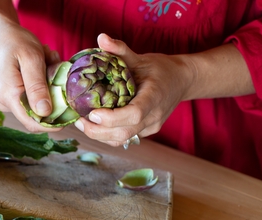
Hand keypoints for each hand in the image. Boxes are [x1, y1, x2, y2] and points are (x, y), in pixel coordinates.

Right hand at [0, 20, 62, 132]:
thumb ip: (37, 86)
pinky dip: (43, 82)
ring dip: (49, 85)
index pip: (33, 123)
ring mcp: (7, 100)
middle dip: (54, 97)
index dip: (54, 124)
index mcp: (9, 96)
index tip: (72, 113)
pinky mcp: (11, 95)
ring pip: (37, 103)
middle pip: (38, 115)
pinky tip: (42, 64)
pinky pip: (32, 96)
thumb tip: (45, 113)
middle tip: (56, 68)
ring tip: (47, 60)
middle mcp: (6, 103)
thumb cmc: (15, 41)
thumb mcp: (31, 59)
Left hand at [74, 33, 193, 145]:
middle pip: (124, 133)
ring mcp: (151, 127)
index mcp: (154, 97)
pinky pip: (125, 138)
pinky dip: (107, 135)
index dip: (111, 118)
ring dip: (99, 135)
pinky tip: (95, 125)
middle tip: (79, 120)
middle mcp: (154, 116)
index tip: (92, 113)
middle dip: (97, 131)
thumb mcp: (141, 57)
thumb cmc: (160, 68)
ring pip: (122, 139)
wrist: (182, 81)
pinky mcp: (146, 132)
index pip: (134, 114)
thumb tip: (101, 38)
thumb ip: (120, 50)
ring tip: (82, 123)